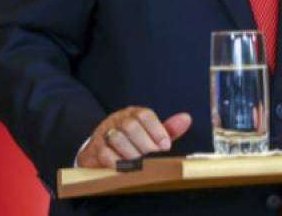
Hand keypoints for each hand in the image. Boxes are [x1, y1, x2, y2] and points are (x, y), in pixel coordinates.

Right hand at [77, 107, 191, 167]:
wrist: (100, 151)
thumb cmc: (132, 143)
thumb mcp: (151, 135)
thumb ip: (168, 129)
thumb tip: (187, 118)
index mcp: (134, 113)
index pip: (145, 115)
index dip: (157, 130)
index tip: (165, 146)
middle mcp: (118, 119)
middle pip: (131, 126)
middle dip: (145, 144)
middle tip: (153, 158)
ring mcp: (104, 132)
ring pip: (118, 138)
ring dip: (131, 154)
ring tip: (140, 165)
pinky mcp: (95, 147)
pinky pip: (105, 153)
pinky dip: (116, 162)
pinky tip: (124, 168)